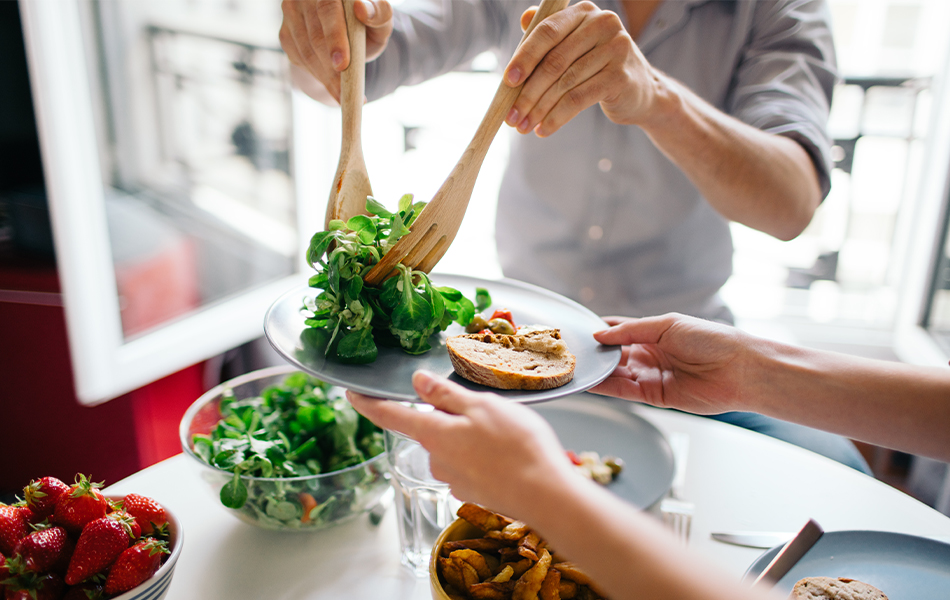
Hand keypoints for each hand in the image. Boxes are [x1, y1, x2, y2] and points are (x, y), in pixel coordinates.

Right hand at [279, 0, 393, 101]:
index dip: (334, 37)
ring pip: (305, 51)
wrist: (348, 31)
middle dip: (329, 69)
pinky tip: (331, 84)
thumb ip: (380, 14)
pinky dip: (316, 75)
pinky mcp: (285, 32)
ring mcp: (291, 13)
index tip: (342, 64)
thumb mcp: (380, 20)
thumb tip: (362, 9)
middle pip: (314, 36)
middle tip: (344, 92)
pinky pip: (298, 59)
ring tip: (342, 95)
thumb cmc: (367, 24)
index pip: (327, 9)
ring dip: (324, 77)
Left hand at [347, 371, 577, 517]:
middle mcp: (437, 460)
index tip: (350, 393)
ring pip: (453, 446)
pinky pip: (471, 464)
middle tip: (484, 406)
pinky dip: (484, 455)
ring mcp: (455, 479)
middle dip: (449, 416)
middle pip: (430, 428)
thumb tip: (417, 381)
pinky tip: (509, 452)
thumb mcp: (481, 406)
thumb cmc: (517, 446)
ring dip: (470, 436)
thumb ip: (445, 395)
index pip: (390, 416)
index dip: (367, 403)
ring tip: (506, 431)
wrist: (545, 495)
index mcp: (434, 434)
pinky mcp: (474, 491)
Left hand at [503, 1, 659, 136]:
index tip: (507, 81)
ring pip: (564, 83)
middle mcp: (603, 24)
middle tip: (512, 115)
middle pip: (554, 61)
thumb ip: (552, 35)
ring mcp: (616, 49)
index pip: (547, 31)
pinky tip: (544, 130)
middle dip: (528, 92)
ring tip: (524, 126)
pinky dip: (557, 117)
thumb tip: (524, 19)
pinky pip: (578, 99)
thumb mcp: (576, 47)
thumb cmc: (599, 68)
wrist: (641, 92)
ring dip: (539, 109)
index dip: (524, 57)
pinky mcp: (620, 76)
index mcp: (585, 12)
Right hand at [590, 313, 751, 414]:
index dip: (600, 331)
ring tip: (575, 368)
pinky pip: (625, 391)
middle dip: (595, 353)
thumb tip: (600, 335)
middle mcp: (650, 354)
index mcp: (654, 333)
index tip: (578, 331)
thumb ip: (631, 331)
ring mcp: (651, 376)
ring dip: (597, 371)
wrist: (739, 370)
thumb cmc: (711, 340)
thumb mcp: (667, 325)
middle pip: (614, 354)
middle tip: (570, 352)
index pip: (619, 330)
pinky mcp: (655, 397)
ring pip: (616, 374)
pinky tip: (591, 382)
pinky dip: (607, 387)